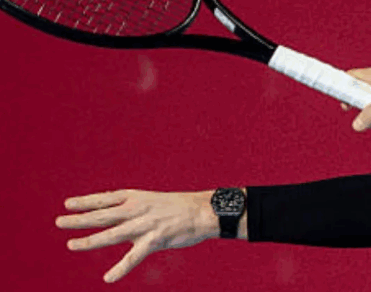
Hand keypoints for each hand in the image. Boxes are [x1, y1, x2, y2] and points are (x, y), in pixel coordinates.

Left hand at [55, 189, 217, 282]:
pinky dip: (120, 268)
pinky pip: (134, 257)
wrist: (204, 211)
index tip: (68, 203)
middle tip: (59, 222)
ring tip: (72, 245)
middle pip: (102, 215)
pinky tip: (108, 278)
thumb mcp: (155, 201)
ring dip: (90, 241)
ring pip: (112, 234)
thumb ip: (136, 210)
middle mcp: (138, 209)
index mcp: (138, 198)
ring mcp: (145, 224)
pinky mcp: (155, 240)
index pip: (106, 199)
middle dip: (79, 219)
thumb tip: (119, 219)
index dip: (86, 201)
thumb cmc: (181, 206)